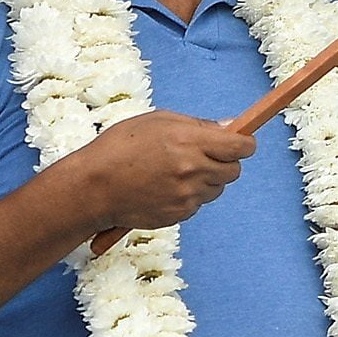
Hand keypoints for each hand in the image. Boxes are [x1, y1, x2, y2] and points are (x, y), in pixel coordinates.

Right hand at [75, 111, 257, 234]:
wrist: (92, 187)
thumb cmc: (120, 147)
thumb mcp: (158, 121)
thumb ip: (198, 125)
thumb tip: (229, 127)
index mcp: (190, 141)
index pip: (240, 147)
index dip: (245, 144)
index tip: (242, 143)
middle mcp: (193, 170)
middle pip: (233, 171)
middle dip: (225, 162)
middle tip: (204, 156)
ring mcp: (187, 195)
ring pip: (216, 189)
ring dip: (206, 180)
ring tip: (175, 172)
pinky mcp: (179, 214)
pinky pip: (197, 204)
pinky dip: (188, 196)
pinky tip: (163, 187)